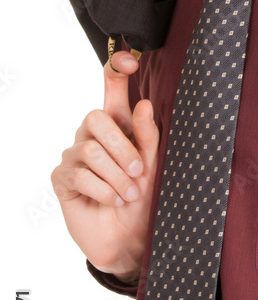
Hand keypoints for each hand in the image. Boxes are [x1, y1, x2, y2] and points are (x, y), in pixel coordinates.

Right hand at [51, 51, 158, 280]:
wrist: (131, 238)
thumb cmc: (144, 198)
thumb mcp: (152, 165)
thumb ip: (148, 136)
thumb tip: (143, 104)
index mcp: (118, 125)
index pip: (110, 88)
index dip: (115, 70)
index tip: (129, 62)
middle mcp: (92, 135)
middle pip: (96, 117)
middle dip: (122, 146)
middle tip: (138, 172)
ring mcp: (74, 156)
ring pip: (91, 150)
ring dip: (117, 176)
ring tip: (130, 194)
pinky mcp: (62, 179)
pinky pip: (81, 176)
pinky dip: (104, 191)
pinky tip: (112, 201)